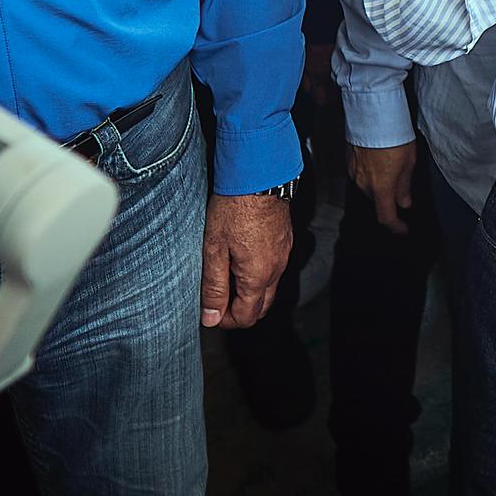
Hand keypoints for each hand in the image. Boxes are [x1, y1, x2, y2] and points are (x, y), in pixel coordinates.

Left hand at [200, 191, 293, 328]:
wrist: (259, 175)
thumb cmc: (234, 208)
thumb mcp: (214, 249)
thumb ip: (214, 287)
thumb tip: (211, 318)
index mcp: (258, 276)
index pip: (247, 316)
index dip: (226, 320)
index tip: (210, 311)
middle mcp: (276, 269)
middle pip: (262, 307)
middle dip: (240, 311)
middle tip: (217, 300)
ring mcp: (284, 255)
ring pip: (269, 288)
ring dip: (249, 292)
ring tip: (225, 275)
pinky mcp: (285, 241)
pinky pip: (274, 269)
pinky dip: (259, 274)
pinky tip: (241, 258)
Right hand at [347, 140, 417, 233]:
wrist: (372, 114)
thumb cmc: (394, 137)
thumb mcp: (408, 163)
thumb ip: (404, 186)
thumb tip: (404, 203)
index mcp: (381, 188)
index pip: (386, 217)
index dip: (396, 227)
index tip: (403, 229)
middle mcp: (364, 184)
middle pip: (376, 202)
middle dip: (389, 200)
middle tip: (402, 190)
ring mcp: (354, 173)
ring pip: (368, 189)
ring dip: (379, 186)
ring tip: (392, 168)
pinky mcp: (348, 162)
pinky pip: (361, 176)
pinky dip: (371, 175)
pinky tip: (379, 161)